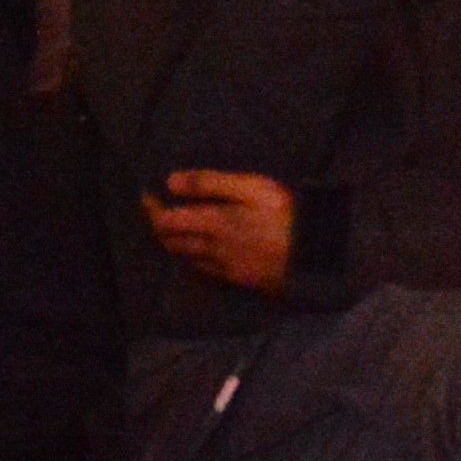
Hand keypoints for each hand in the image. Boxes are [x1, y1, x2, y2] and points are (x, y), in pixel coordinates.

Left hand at [144, 170, 300, 294]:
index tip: (147, 194)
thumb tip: (171, 182)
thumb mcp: (251, 187)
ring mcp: (223, 267)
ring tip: (172, 226)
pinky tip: (196, 250)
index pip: (167, 220)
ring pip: (184, 257)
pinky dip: (191, 257)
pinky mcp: (236, 278)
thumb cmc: (284, 213)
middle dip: (158, 226)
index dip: (151, 208)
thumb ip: (210, 183)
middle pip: (171, 242)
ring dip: (172, 242)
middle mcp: (210, 249)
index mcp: (211, 224)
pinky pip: (202, 270)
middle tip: (156, 208)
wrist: (313, 254)